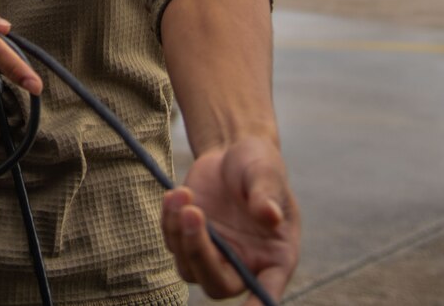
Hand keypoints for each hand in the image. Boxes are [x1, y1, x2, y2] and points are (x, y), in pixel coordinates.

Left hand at [161, 135, 298, 301]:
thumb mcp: (267, 172)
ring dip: (179, 234)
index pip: (267, 291)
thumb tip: (269, 216)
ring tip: (182, 194)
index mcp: (275, 257)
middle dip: (199, 254)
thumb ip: (267, 194)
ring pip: (189, 268)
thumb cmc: (259, 165)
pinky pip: (173, 243)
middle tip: (193, 214)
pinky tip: (174, 195)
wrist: (232, 152)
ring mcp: (215, 254)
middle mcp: (245, 264)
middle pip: (217, 284)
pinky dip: (168, 221)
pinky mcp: (190, 238)